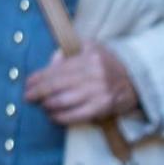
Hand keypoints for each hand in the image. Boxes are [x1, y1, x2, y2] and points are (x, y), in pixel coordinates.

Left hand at [22, 41, 139, 125]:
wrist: (136, 79)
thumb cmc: (107, 62)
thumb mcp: (90, 48)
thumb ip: (68, 54)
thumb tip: (49, 64)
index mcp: (89, 57)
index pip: (57, 69)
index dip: (39, 78)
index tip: (27, 83)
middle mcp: (94, 75)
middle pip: (58, 85)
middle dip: (39, 92)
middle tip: (27, 96)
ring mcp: (99, 93)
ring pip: (65, 101)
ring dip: (48, 105)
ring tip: (41, 105)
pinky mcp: (103, 108)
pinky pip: (77, 115)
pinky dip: (62, 117)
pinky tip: (53, 116)